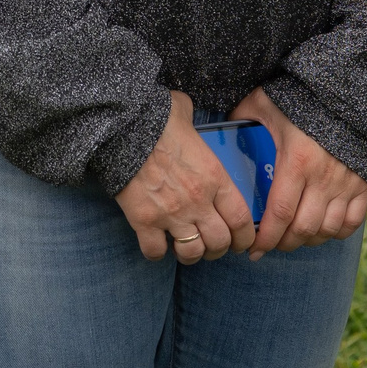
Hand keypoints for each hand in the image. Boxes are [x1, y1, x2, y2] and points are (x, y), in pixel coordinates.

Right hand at [116, 92, 256, 263]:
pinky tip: (157, 242)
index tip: (242, 242)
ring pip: (192, 252)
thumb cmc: (157, 117)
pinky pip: (155, 251)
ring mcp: (170, 213)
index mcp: (214, 177)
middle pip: (219, 242)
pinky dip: (157, 251)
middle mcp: (197, 200)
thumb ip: (195, 124)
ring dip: (192, 254)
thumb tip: (189, 118)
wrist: (122, 126)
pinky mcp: (143, 220)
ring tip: (188, 248)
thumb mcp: (187, 114)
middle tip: (213, 246)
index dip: (245, 237)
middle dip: (219, 249)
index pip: (241, 219)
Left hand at [233, 88, 366, 255]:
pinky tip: (321, 230)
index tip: (253, 249)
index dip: (266, 238)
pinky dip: (336, 233)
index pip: (280, 214)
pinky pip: (352, 222)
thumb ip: (241, 118)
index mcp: (297, 161)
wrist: (343, 89)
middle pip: (303, 229)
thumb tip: (220, 134)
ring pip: (327, 230)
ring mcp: (346, 182)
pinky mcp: (363, 184)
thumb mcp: (263, 103)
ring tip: (292, 237)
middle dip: (283, 243)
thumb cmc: (299, 97)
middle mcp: (324, 177)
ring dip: (308, 240)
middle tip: (270, 244)